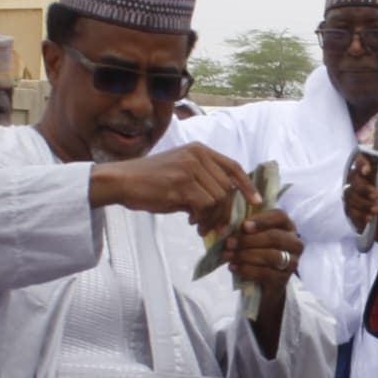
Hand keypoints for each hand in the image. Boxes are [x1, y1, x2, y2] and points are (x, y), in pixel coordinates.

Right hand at [91, 144, 257, 233]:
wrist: (122, 181)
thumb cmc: (150, 181)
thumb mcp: (181, 173)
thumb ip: (203, 182)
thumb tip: (226, 204)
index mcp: (199, 150)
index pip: (233, 166)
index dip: (247, 185)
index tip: (256, 202)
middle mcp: (197, 155)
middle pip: (227, 188)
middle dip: (225, 212)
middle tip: (216, 227)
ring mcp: (189, 169)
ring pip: (218, 199)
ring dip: (213, 218)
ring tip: (202, 226)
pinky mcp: (180, 185)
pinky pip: (204, 206)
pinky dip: (203, 218)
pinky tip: (192, 223)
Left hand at [221, 205, 301, 292]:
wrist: (262, 284)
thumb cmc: (257, 253)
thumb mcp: (253, 237)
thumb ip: (246, 229)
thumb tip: (229, 226)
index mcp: (287, 227)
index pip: (279, 216)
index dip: (262, 220)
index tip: (244, 225)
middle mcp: (294, 243)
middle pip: (274, 237)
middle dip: (249, 240)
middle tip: (229, 243)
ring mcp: (292, 262)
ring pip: (271, 256)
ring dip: (246, 255)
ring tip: (229, 256)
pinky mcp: (284, 279)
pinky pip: (265, 273)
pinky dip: (247, 270)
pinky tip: (234, 267)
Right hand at [343, 147, 377, 271]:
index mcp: (374, 174)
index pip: (360, 160)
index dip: (360, 162)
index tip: (366, 170)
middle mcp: (364, 184)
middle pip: (352, 178)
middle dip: (363, 188)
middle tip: (377, 197)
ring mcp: (358, 199)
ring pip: (348, 195)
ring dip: (363, 204)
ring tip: (377, 211)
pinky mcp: (354, 213)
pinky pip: (348, 210)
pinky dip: (360, 215)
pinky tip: (370, 220)